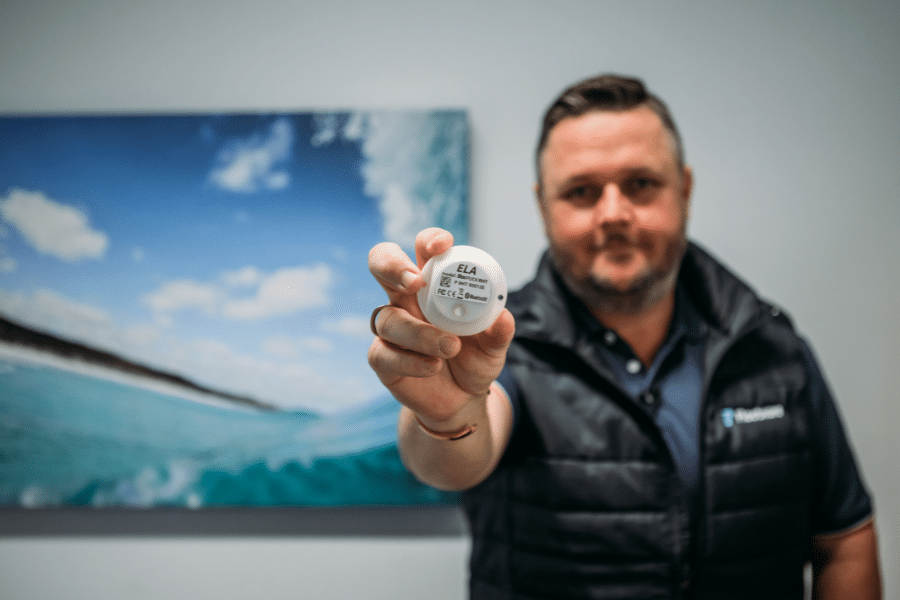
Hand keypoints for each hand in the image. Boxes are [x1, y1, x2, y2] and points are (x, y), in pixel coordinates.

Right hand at [367, 228, 514, 427]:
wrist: (463, 398)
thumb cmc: (475, 359)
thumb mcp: (494, 346)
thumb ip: (498, 332)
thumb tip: (503, 317)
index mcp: (433, 283)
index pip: (422, 249)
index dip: (429, 240)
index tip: (443, 245)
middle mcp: (406, 299)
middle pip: (381, 264)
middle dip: (392, 265)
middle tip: (416, 281)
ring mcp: (391, 328)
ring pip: (387, 318)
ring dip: (418, 332)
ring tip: (450, 347)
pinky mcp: (382, 357)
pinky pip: (384, 353)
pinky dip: (410, 360)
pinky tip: (433, 366)